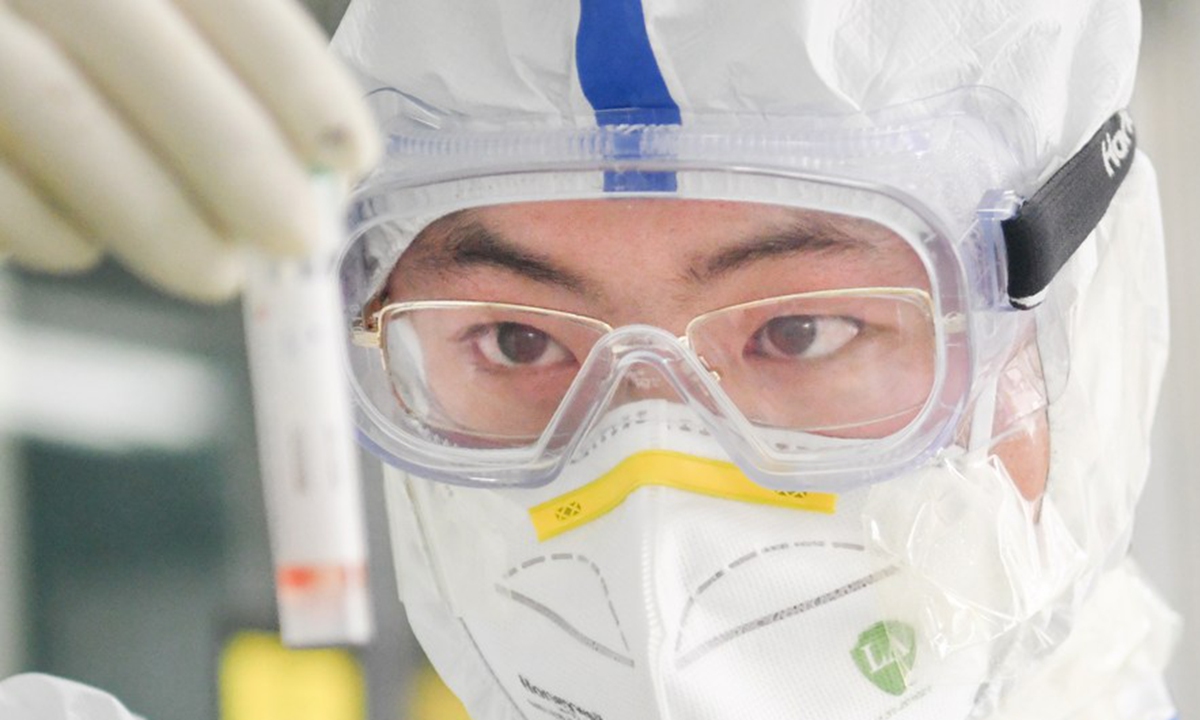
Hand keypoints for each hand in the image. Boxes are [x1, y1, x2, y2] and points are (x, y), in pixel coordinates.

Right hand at [0, 0, 379, 301]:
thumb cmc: (69, 74)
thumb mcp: (148, 53)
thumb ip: (222, 91)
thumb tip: (316, 185)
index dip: (295, 77)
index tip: (349, 156)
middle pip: (144, 44)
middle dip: (237, 154)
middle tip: (298, 239)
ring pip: (61, 112)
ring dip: (157, 213)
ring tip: (217, 273)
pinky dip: (52, 228)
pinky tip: (84, 245)